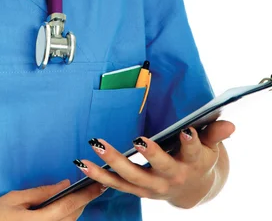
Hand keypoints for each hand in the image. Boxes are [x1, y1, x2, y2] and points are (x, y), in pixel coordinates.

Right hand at [0, 177, 104, 220]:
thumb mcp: (16, 198)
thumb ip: (42, 192)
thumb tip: (64, 183)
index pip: (69, 206)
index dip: (87, 195)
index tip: (100, 184)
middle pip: (72, 217)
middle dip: (84, 201)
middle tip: (96, 184)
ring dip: (77, 209)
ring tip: (85, 193)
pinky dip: (66, 217)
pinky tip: (68, 206)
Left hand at [72, 119, 234, 206]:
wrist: (191, 189)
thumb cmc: (199, 157)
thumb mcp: (209, 146)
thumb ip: (214, 133)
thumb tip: (228, 122)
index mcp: (191, 163)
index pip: (193, 151)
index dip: (191, 143)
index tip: (186, 131)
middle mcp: (171, 177)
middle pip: (159, 168)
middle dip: (150, 155)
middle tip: (138, 140)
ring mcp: (151, 187)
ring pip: (130, 178)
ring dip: (111, 165)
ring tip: (94, 149)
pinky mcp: (136, 189)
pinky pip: (115, 185)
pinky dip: (98, 176)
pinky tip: (82, 164)